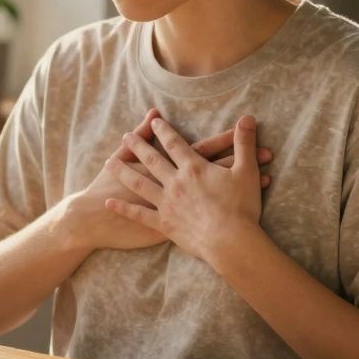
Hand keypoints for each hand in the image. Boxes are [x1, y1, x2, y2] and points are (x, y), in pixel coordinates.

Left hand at [103, 115, 264, 267]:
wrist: (231, 241)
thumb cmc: (241, 206)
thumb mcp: (247, 170)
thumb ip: (244, 143)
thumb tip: (248, 117)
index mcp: (194, 168)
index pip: (175, 144)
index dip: (164, 131)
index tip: (154, 121)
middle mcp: (176, 182)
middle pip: (152, 160)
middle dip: (138, 146)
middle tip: (125, 136)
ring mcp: (167, 204)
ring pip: (139, 183)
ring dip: (123, 171)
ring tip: (109, 162)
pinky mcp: (164, 224)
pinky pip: (139, 215)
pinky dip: (124, 208)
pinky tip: (110, 202)